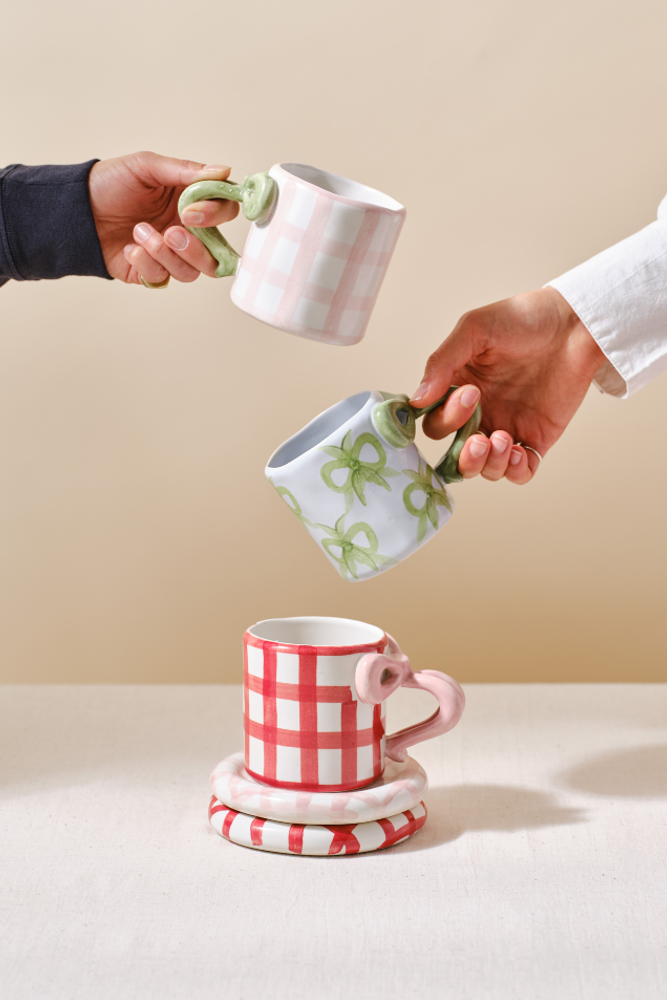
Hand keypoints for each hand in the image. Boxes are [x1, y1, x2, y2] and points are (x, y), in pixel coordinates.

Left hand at [88, 151, 239, 284]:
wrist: (76, 209)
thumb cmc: (109, 184)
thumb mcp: (146, 167)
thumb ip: (185, 170)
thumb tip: (222, 171)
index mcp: (190, 202)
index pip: (225, 212)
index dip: (216, 214)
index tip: (191, 209)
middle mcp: (186, 231)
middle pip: (217, 254)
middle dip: (197, 247)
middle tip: (171, 231)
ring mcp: (170, 254)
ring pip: (193, 271)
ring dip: (167, 254)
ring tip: (140, 233)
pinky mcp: (151, 272)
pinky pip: (163, 277)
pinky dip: (146, 262)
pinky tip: (128, 247)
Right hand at [410, 288, 604, 483]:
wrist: (574, 323)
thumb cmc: (523, 318)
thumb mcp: (474, 329)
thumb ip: (442, 362)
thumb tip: (417, 400)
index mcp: (458, 389)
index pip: (435, 422)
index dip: (444, 419)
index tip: (469, 395)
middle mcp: (479, 414)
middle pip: (456, 454)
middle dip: (463, 453)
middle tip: (480, 435)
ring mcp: (507, 427)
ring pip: (485, 468)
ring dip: (487, 465)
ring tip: (502, 441)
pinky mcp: (536, 438)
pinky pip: (519, 472)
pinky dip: (514, 471)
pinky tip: (517, 452)